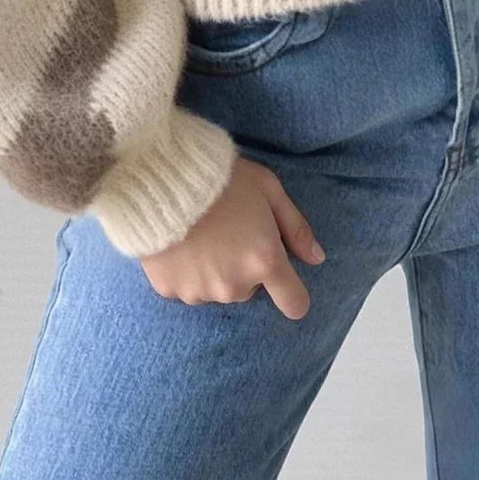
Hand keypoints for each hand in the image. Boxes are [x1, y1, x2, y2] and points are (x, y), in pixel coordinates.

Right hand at [139, 155, 325, 319]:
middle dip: (243, 268)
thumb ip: (296, 227)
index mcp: (265, 261)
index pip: (294, 303)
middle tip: (229, 233)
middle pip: (249, 290)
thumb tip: (317, 258)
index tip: (283, 281)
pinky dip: (185, 272)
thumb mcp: (269, 189)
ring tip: (200, 235)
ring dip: (214, 272)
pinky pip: (186, 288)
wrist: (161, 176)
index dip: (293, 295)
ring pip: (217, 290)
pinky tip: (179, 243)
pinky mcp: (170, 290)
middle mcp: (235, 285)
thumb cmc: (222, 177)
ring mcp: (200, 291)